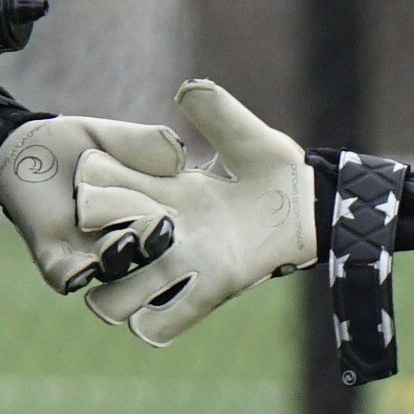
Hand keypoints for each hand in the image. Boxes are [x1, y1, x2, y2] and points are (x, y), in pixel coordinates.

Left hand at [0, 114, 178, 296]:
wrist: (27, 147)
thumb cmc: (79, 143)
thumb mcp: (115, 138)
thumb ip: (146, 144)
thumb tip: (178, 152)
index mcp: (146, 216)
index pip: (167, 225)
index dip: (178, 223)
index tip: (188, 211)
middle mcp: (122, 241)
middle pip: (143, 251)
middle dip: (151, 242)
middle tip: (161, 228)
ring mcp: (88, 254)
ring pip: (108, 267)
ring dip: (117, 258)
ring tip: (124, 242)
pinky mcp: (52, 258)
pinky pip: (64, 275)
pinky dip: (73, 275)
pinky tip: (82, 272)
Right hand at [75, 78, 321, 344]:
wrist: (318, 207)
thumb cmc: (282, 170)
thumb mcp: (249, 138)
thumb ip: (219, 114)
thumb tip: (187, 91)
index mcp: (164, 193)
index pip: (105, 193)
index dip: (95, 187)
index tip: (97, 168)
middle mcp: (164, 234)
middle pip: (102, 249)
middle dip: (102, 238)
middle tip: (126, 221)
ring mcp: (184, 267)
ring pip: (116, 297)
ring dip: (118, 286)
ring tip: (140, 256)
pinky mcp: (210, 292)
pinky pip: (162, 323)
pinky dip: (153, 322)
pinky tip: (156, 309)